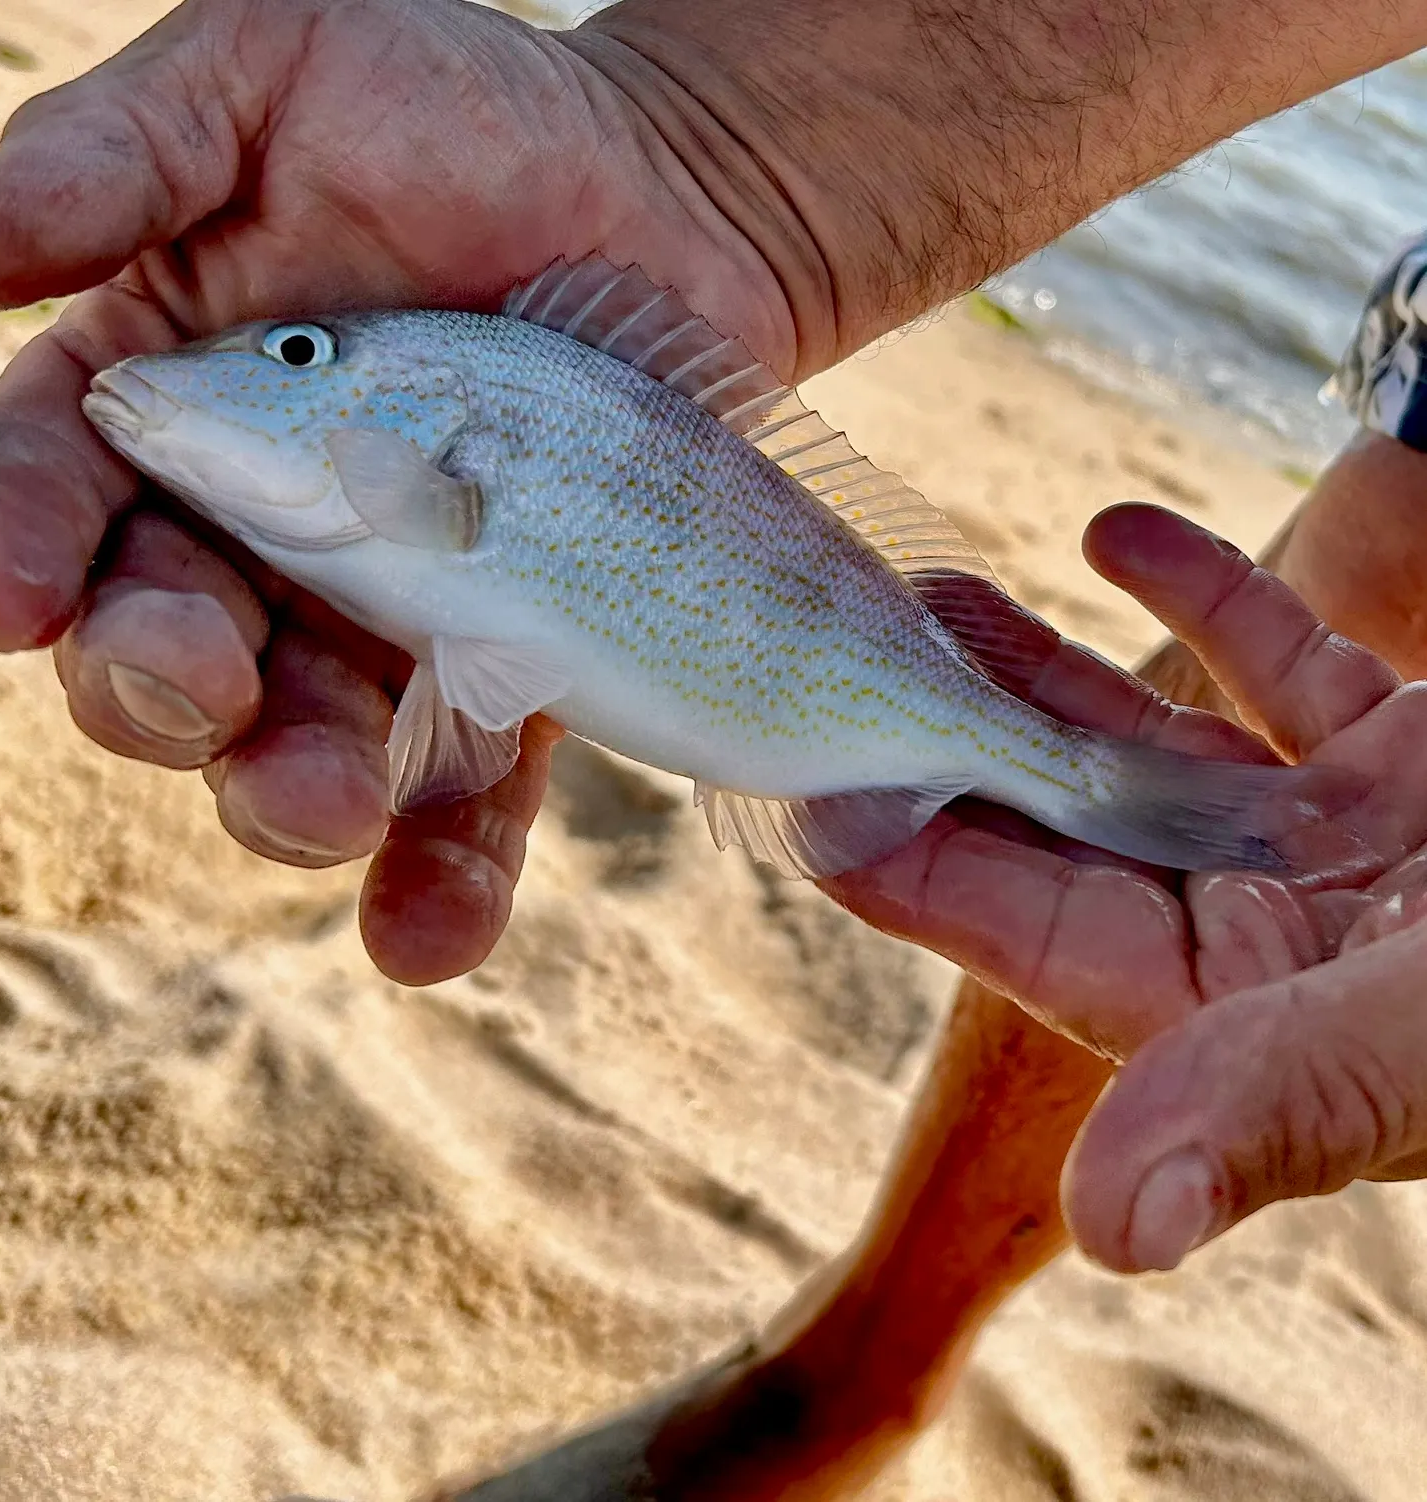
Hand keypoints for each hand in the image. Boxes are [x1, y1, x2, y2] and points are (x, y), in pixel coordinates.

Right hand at [0, 0, 804, 983]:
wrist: (666, 205)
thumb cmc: (467, 121)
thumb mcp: (280, 70)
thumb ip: (133, 154)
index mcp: (171, 403)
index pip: (45, 492)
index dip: (0, 548)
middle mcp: (258, 538)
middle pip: (157, 650)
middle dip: (154, 684)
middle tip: (194, 683)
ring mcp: (382, 620)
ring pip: (295, 745)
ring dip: (284, 796)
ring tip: (323, 806)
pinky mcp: (507, 668)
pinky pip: (462, 792)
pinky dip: (439, 873)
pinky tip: (428, 937)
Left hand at [827, 501, 1426, 1273]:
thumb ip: (1277, 1111)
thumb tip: (1113, 1230)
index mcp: (1246, 1017)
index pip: (1034, 936)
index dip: (917, 869)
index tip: (804, 791)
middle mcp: (1273, 931)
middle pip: (1069, 827)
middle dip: (960, 741)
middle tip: (848, 648)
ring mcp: (1336, 841)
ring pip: (1152, 742)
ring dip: (1045, 667)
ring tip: (938, 586)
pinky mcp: (1408, 758)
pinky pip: (1284, 668)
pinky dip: (1207, 601)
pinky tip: (1119, 531)